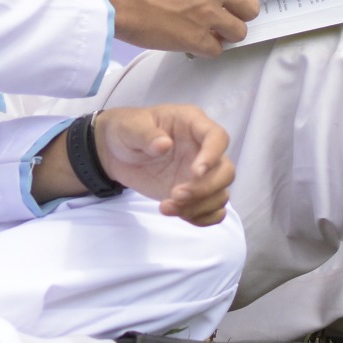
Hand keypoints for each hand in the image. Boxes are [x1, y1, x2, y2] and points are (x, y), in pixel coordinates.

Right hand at [89, 0, 259, 56]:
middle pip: (250, 7)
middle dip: (239, 14)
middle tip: (223, 17)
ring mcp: (207, 13)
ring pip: (240, 31)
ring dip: (226, 34)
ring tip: (209, 32)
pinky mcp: (195, 38)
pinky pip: (217, 50)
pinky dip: (207, 49)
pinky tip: (193, 42)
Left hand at [95, 106, 235, 224]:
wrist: (117, 151)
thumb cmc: (127, 130)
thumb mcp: (131, 127)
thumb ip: (146, 135)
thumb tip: (164, 144)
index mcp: (192, 124)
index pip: (217, 137)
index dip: (213, 155)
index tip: (196, 172)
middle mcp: (202, 149)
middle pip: (226, 171)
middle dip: (205, 188)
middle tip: (175, 194)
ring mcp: (200, 174)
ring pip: (220, 194)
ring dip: (198, 206)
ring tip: (166, 207)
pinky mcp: (194, 194)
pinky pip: (213, 210)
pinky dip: (201, 218)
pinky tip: (176, 213)